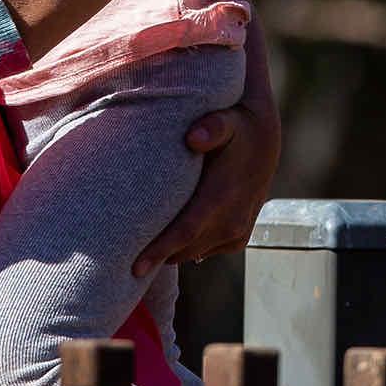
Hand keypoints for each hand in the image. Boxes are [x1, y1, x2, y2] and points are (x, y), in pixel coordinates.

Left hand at [134, 96, 283, 272]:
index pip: (186, 232)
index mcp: (225, 198)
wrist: (265, 141)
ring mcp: (236, 233)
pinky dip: (184, 248)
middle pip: (183, 249)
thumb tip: (194, 137)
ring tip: (137, 245)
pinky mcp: (237, 239)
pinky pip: (202, 251)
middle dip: (154, 255)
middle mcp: (232, 222)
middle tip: (120, 253)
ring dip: (168, 252)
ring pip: (191, 253)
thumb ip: (213, 126)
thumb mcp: (228, 119)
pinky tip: (167, 235)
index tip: (134, 266)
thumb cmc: (238, 128)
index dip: (159, 250)